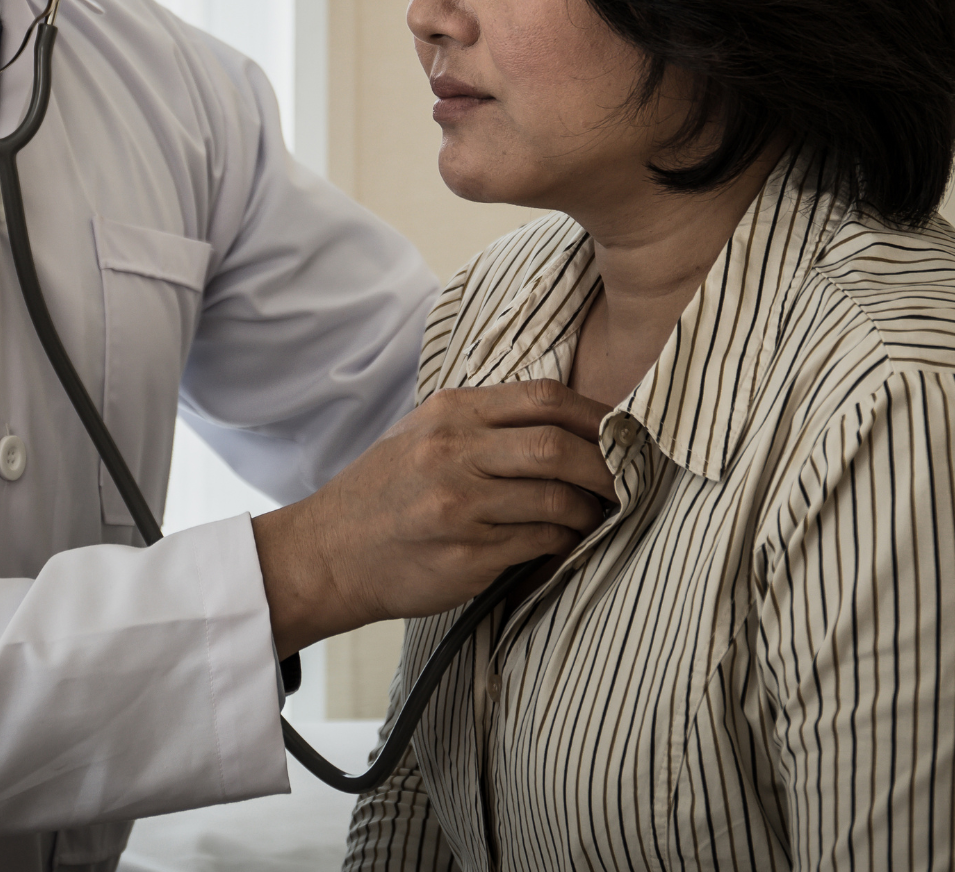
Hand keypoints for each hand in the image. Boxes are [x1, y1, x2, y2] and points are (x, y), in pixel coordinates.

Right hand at [249, 380, 613, 656]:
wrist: (327, 554)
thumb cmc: (382, 494)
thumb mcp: (421, 434)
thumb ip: (483, 423)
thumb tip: (563, 424)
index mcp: (450, 413)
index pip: (543, 398)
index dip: (596, 415)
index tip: (622, 434)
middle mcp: (453, 453)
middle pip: (558, 447)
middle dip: (606, 466)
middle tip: (627, 480)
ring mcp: (459, 506)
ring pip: (556, 499)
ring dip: (588, 510)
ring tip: (596, 515)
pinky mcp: (465, 555)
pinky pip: (538, 543)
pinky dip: (563, 541)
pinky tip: (565, 542)